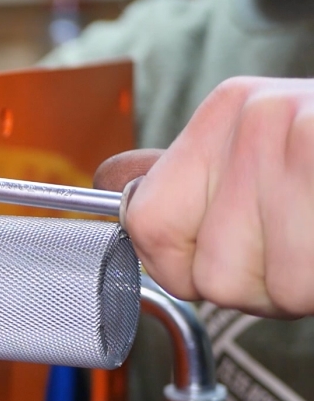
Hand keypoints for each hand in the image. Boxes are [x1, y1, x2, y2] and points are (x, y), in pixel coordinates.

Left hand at [95, 76, 313, 316]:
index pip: (149, 227)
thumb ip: (184, 180)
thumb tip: (107, 183)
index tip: (228, 249)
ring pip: (269, 288)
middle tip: (301, 242)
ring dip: (301, 287)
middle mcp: (264, 117)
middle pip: (214, 273)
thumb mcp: (258, 157)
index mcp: (228, 112)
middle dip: (260, 283)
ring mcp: (311, 142)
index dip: (185, 265)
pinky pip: (306, 280)